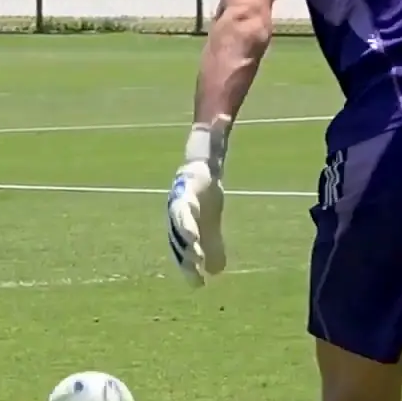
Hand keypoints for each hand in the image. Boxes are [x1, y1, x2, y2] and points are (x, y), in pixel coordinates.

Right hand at [167, 119, 230, 286]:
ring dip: (188, 264)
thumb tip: (222, 115)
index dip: (186, 225)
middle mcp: (179, 210)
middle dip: (186, 248)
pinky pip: (190, 252)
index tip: (194, 239)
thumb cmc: (206, 163)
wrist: (199, 171)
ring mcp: (183, 223)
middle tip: (195, 263)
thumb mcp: (212, 149)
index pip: (183, 210)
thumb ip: (216, 135)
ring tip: (197, 283)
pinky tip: (200, 285)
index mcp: (185, 192)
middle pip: (179, 232)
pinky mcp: (192, 233)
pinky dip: (193, 269)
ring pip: (182, 246)